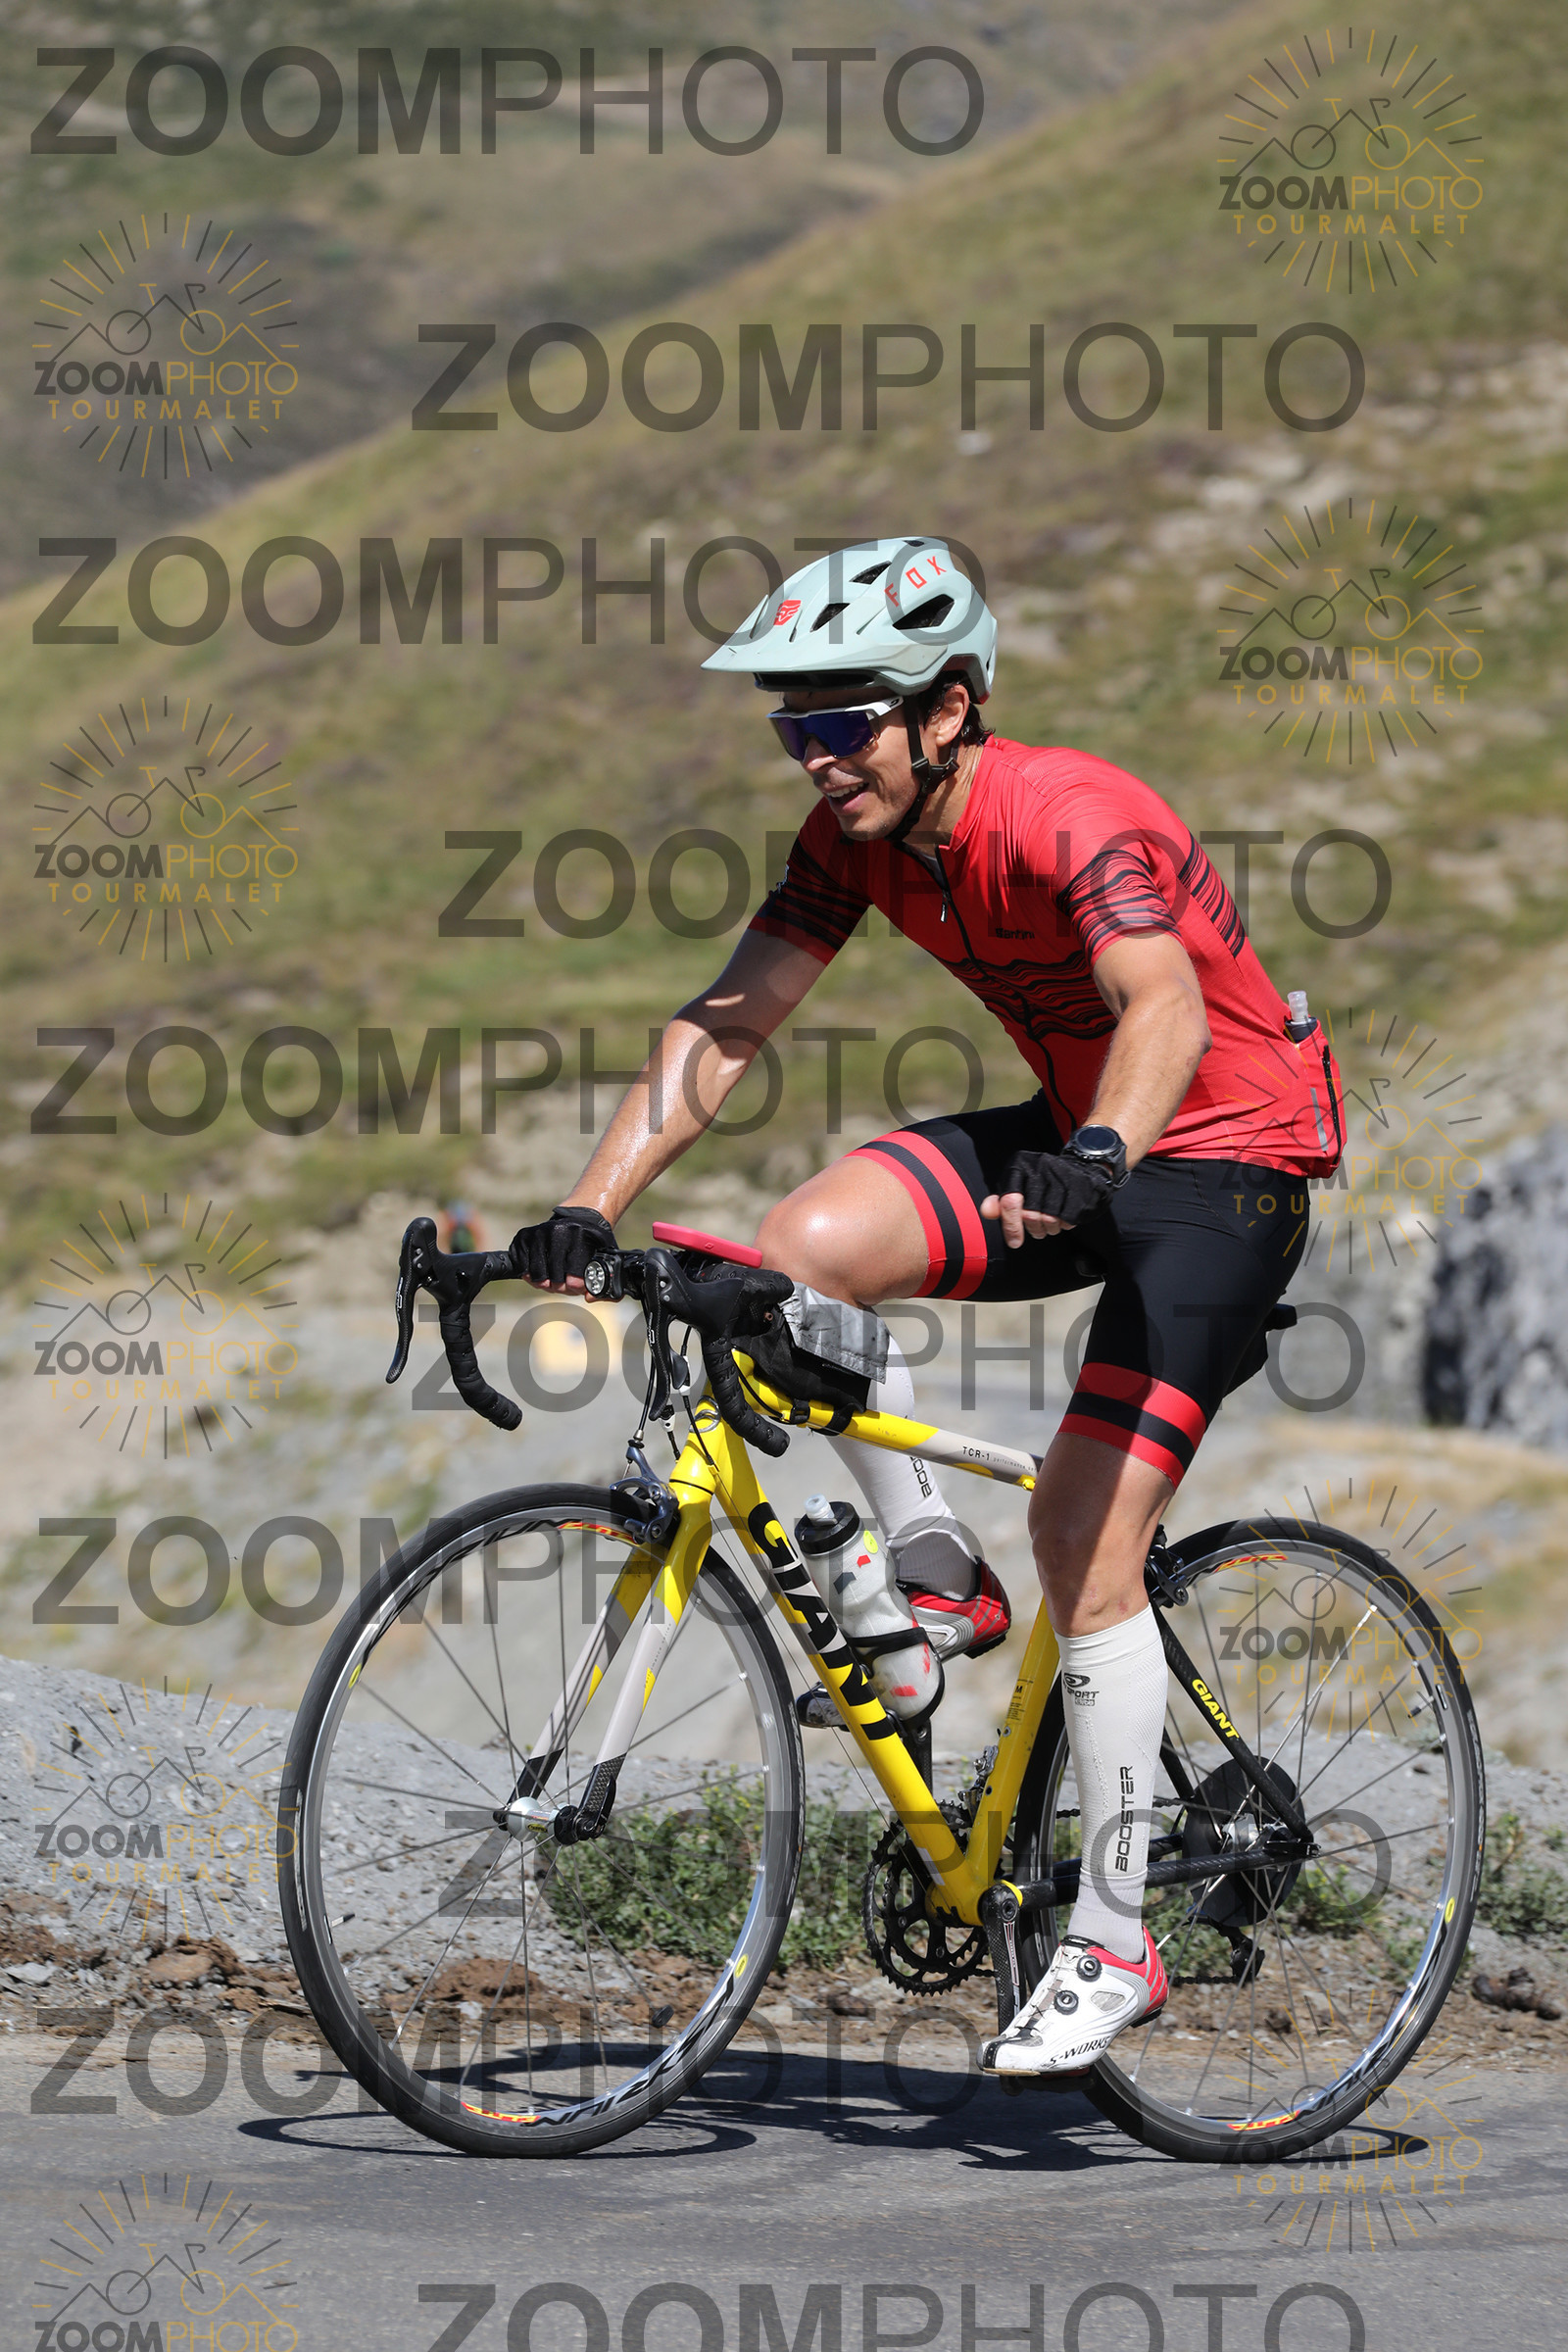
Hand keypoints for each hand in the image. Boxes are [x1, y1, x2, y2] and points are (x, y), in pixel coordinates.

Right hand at [509, 1204, 615, 1290]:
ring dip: (544, 1283)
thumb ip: (602, 1279)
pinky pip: (521, 1266)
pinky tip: (539, 1272)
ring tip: (552, 1281)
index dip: (575, 1285)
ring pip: (536, 1274)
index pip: (573, 1269)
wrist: (579, 1219)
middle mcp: (556, 1231)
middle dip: (559, 1286)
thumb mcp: (604, 1255)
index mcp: (578, 1234)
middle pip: (553, 1276)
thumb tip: (590, 1298)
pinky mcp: (523, 1236)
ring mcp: (538, 1232)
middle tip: (564, 1285)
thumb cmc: (592, 1241)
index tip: (576, 1286)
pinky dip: (529, 1274)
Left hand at [980, 1151, 1114, 1245]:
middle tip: (1036, 1231)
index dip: (1011, 1225)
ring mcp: (1060, 1176)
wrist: (1078, 1171)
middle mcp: (1039, 1167)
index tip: (1015, 1243)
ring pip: (1049, 1218)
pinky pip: (1067, 1218)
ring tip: (1049, 1226)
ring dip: (1048, 1229)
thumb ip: (1000, 1202)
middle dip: (1032, 1229)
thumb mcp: (1016, 1187)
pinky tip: (1063, 1220)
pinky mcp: (1079, 1187)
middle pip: (1030, 1214)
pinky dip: (1064, 1225)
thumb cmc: (1040, 1183)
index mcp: (1019, 1165)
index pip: (1010, 1201)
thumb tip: (986, 1211)